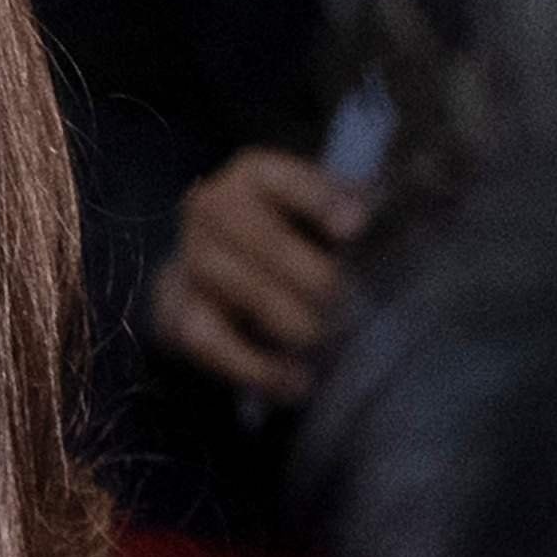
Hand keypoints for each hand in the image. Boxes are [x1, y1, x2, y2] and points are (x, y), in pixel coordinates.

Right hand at [156, 145, 364, 402]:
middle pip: (263, 240)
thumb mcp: (315, 213)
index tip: (356, 227)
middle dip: (314, 278)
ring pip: (245, 292)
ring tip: (329, 343)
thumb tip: (378, 215)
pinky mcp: (178, 313)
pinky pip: (216, 344)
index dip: (320, 201)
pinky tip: (297, 383)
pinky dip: (260, 369)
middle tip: (350, 306)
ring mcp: (191, 260)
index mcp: (254, 174)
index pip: (284, 180)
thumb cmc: (283, 239)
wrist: (207, 278)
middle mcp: (213, 209)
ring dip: (294, 323)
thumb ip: (349, 210)